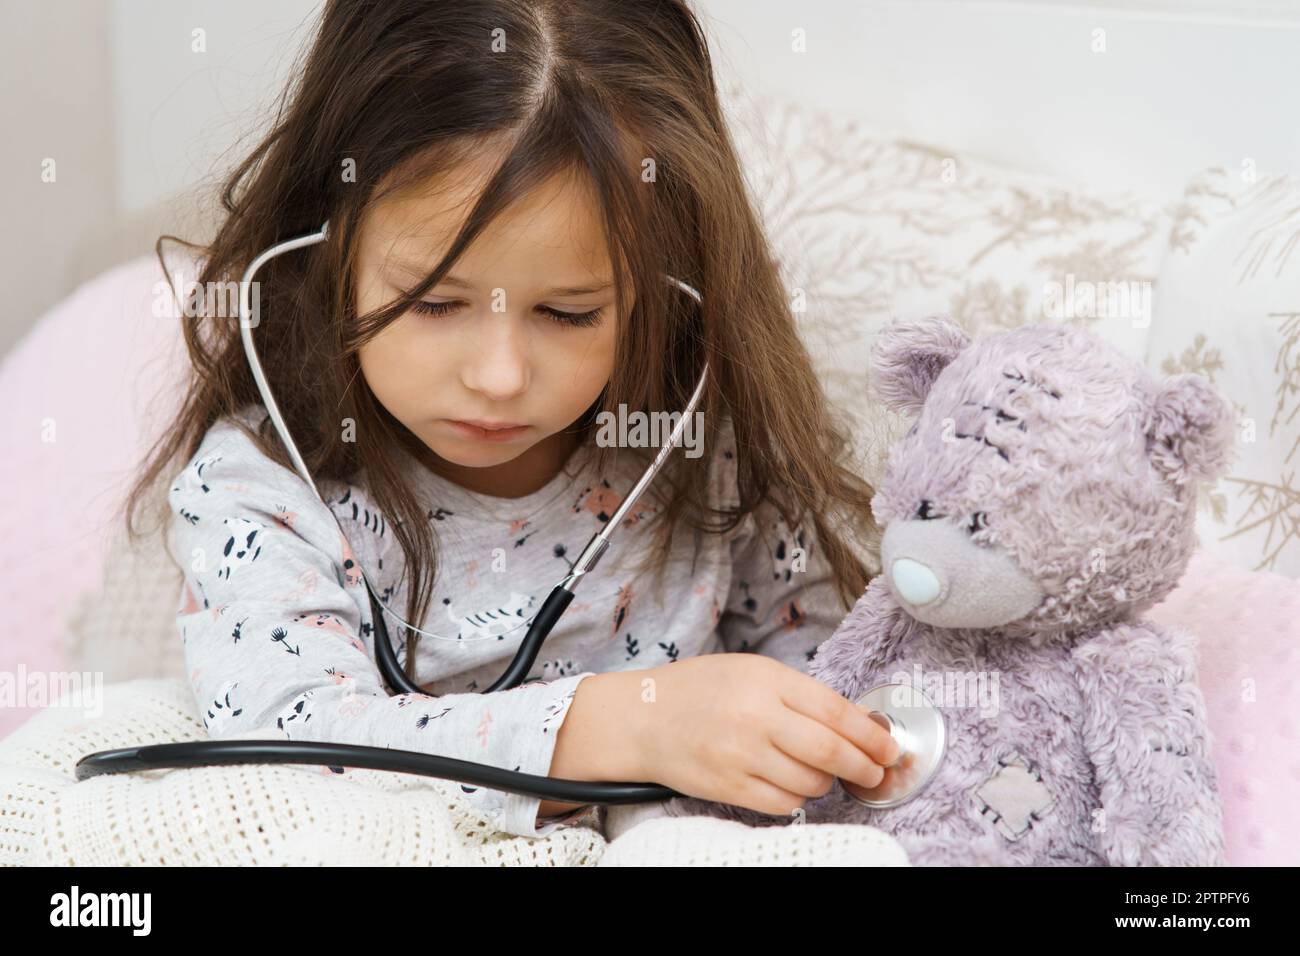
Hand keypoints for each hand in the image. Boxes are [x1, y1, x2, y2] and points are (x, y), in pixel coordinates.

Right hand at [628, 654, 900, 815]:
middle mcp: (754, 716)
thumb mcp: (752, 671)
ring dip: (828, 782)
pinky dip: (799, 798)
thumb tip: (857, 724)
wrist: (642, 718)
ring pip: (811, 782)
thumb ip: (799, 694)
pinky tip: (793, 785)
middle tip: (876, 771)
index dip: (871, 734)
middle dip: (864, 766)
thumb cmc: (700, 690)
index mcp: (765, 679)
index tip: (888, 746)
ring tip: (822, 772)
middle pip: (830, 751)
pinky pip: (784, 804)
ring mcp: (740, 755)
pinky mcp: (728, 787)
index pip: (835, 711)